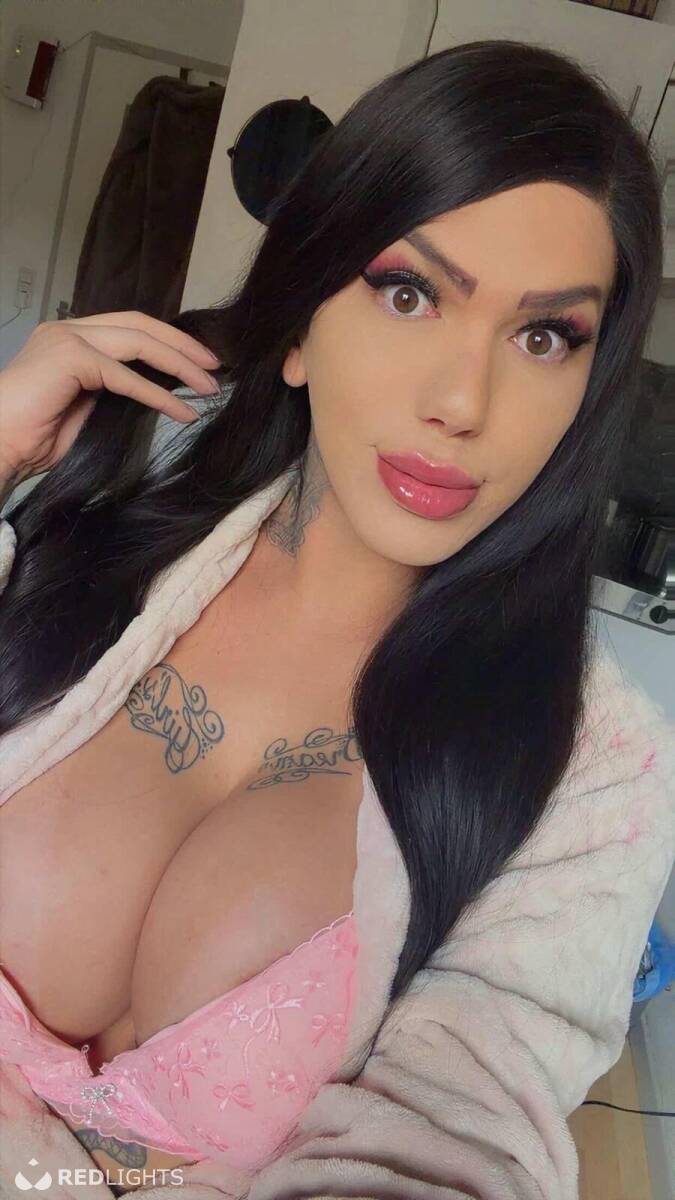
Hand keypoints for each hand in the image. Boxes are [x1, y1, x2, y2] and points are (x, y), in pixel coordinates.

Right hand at [0, 310, 221, 484]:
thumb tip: (157, 389)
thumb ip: (115, 391)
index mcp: (71, 337)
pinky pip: (125, 375)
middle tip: (216, 368)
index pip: (131, 327)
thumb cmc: (33, 437)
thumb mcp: (87, 408)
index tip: (201, 363)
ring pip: (138, 342)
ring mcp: (67, 338)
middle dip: (183, 346)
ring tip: (209, 388)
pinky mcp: (69, 357)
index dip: (169, 342)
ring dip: (180, 366)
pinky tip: (182, 411)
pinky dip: (158, 394)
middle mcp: (68, 329)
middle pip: (140, 324)